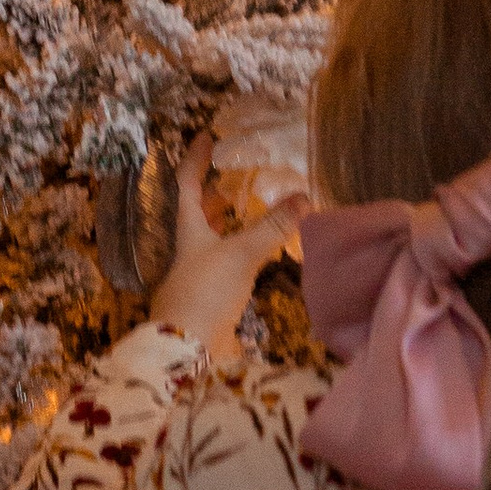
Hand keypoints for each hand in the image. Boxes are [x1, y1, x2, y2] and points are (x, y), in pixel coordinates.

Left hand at [149, 135, 307, 362]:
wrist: (188, 352)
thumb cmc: (205, 293)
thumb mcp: (241, 254)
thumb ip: (272, 227)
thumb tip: (305, 197)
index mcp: (186, 230)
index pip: (186, 184)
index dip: (195, 159)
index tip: (206, 138)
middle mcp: (187, 250)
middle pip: (196, 213)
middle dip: (213, 193)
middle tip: (233, 176)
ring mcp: (196, 276)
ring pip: (210, 240)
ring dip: (226, 223)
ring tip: (248, 210)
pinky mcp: (209, 299)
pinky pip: (225, 265)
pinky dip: (240, 252)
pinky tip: (257, 255)